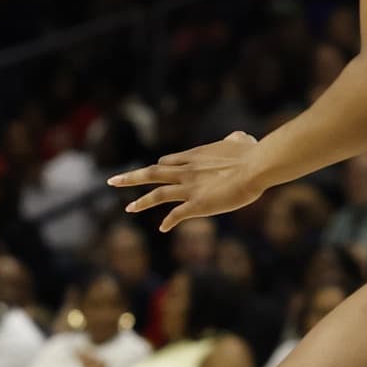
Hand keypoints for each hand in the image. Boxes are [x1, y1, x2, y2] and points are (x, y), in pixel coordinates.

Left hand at [110, 131, 265, 232]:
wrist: (254, 167)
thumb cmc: (252, 153)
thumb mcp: (241, 141)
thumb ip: (236, 140)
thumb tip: (241, 137)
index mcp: (194, 156)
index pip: (167, 162)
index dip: (160, 168)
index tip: (155, 171)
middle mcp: (186, 171)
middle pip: (151, 173)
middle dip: (130, 178)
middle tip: (112, 180)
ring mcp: (189, 188)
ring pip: (157, 194)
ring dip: (141, 202)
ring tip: (128, 208)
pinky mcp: (198, 205)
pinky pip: (176, 215)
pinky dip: (168, 222)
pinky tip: (162, 228)